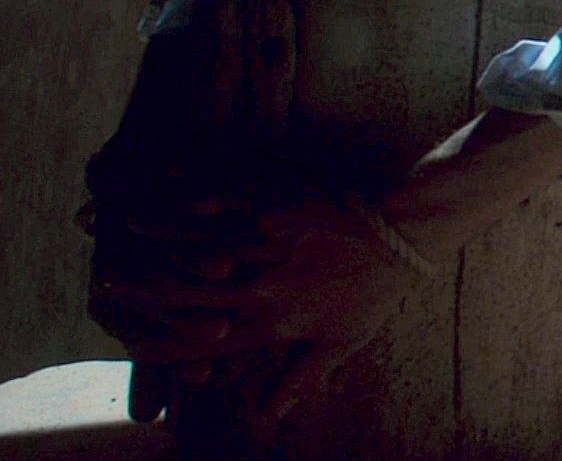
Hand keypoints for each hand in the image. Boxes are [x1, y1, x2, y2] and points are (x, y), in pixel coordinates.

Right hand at [94, 192, 432, 437]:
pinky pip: (225, 203)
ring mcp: (268, 246)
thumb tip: (263, 421)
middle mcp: (261, 288)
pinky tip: (164, 190)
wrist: (407, 234)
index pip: (201, 342)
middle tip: (104, 280)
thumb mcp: (341, 342)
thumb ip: (296, 381)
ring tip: (118, 230)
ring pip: (195, 246)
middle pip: (185, 293)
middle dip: (141, 288)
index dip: (160, 340)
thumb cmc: (376, 291)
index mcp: (271, 324)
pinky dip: (189, 197)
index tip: (128, 336)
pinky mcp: (277, 206)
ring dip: (153, 238)